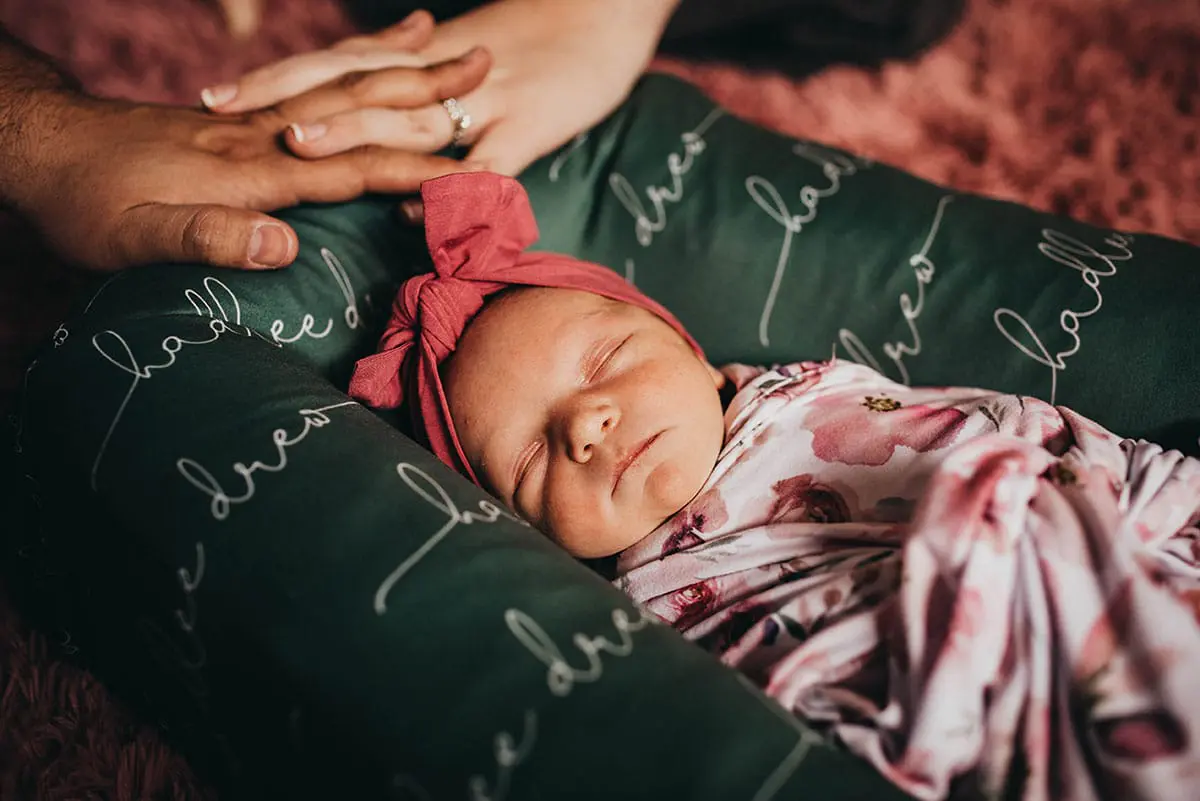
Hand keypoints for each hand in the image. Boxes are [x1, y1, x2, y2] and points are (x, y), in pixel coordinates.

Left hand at [7, 30, 487, 270]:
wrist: (41, 146)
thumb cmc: (84, 201)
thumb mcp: (133, 234)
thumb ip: (207, 236)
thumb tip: (283, 243)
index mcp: (249, 170)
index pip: (349, 166)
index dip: (414, 170)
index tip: (474, 171)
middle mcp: (262, 135)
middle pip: (359, 107)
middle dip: (425, 89)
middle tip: (484, 63)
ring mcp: (252, 121)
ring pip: (341, 86)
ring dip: (399, 67)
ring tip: (449, 44)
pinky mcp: (239, 120)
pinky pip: (313, 88)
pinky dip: (354, 70)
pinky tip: (370, 66)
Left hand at [204, 1, 679, 176]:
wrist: (613, 9)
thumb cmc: (546, 40)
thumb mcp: (475, 58)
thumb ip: (427, 89)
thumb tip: (390, 140)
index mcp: (422, 56)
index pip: (340, 64)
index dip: (280, 78)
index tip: (217, 97)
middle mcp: (441, 73)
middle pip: (356, 79)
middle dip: (288, 93)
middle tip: (222, 111)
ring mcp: (486, 98)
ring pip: (410, 112)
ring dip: (356, 126)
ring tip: (300, 143)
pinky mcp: (533, 124)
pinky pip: (489, 163)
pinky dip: (452, 186)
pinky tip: (416, 209)